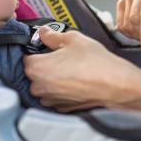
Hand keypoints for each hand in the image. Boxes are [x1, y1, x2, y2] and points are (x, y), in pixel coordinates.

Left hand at [24, 27, 140, 111]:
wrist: (115, 85)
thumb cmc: (94, 62)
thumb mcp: (73, 39)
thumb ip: (53, 35)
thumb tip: (43, 32)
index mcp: (37, 68)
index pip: (26, 56)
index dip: (36, 49)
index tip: (46, 46)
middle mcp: (39, 87)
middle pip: (33, 72)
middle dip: (45, 64)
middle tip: (62, 56)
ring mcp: (50, 100)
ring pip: (44, 85)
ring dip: (52, 78)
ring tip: (72, 68)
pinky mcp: (62, 108)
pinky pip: (55, 95)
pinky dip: (62, 89)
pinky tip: (76, 80)